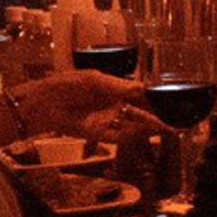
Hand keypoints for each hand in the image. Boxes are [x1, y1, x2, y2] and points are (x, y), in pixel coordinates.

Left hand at [10, 68, 156, 148]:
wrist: (42, 103)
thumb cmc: (66, 85)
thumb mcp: (94, 79)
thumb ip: (120, 85)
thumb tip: (144, 87)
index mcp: (112, 89)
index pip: (139, 94)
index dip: (153, 98)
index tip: (169, 100)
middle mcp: (112, 105)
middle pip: (139, 111)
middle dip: (156, 115)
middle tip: (174, 119)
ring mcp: (106, 120)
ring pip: (133, 125)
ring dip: (148, 127)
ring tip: (166, 127)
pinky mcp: (99, 134)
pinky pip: (120, 137)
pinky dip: (133, 136)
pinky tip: (145, 133)